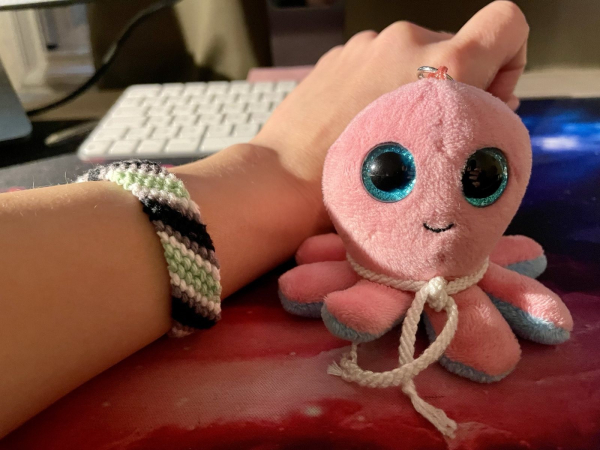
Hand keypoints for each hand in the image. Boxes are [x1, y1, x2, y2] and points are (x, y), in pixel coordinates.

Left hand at [251, 0, 528, 219]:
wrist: (286, 181)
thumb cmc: (369, 188)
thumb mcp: (443, 159)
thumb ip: (478, 116)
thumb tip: (489, 97)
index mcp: (446, 65)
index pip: (508, 23)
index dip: (508, 60)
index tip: (484, 98)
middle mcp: (409, 40)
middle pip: (457, 48)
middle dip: (454, 84)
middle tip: (427, 132)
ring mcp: (369, 43)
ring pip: (414, 57)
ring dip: (412, 86)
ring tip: (386, 132)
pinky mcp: (340, 53)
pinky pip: (378, 61)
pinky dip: (379, 85)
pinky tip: (359, 121)